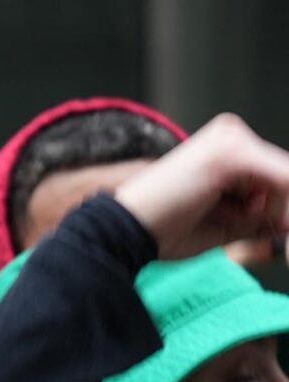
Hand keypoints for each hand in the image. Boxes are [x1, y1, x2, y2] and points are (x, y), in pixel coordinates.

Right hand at [114, 114, 288, 260]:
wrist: (123, 230)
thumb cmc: (161, 230)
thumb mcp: (224, 224)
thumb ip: (260, 220)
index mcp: (224, 146)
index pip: (276, 174)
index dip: (279, 206)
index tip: (273, 230)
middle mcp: (230, 135)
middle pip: (282, 174)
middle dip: (274, 209)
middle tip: (241, 225)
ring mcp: (232, 141)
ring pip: (284, 178)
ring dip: (266, 210)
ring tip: (218, 216)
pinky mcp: (233, 154)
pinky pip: (281, 180)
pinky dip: (275, 207)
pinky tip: (233, 216)